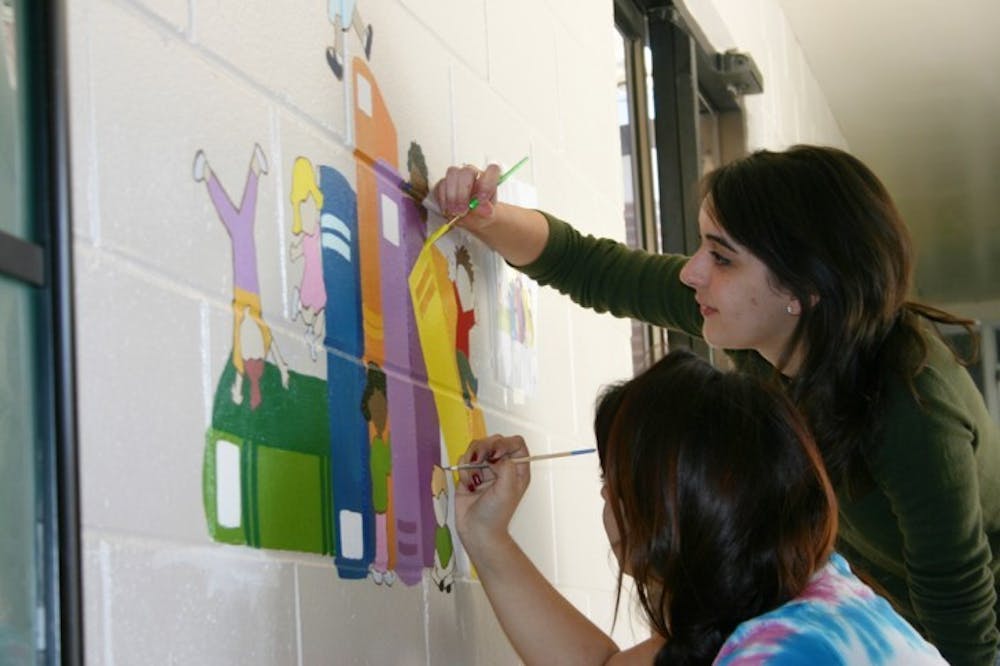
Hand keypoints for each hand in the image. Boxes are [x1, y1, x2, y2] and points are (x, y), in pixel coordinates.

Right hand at [433, 163, 500, 230]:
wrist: (472, 216)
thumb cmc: (482, 211)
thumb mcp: (487, 214)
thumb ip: (487, 210)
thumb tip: (485, 209)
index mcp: (488, 178)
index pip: (492, 169)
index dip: (487, 184)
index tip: (482, 200)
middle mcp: (473, 173)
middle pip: (467, 172)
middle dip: (463, 193)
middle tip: (463, 210)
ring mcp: (457, 176)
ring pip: (452, 175)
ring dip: (452, 196)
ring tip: (455, 212)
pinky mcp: (443, 183)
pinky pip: (440, 185)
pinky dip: (443, 200)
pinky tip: (448, 210)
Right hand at [454, 434, 530, 554]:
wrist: (476, 531)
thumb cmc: (496, 515)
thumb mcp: (507, 489)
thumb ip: (506, 467)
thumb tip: (495, 455)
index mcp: (517, 469)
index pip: (515, 443)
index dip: (505, 443)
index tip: (495, 453)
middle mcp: (502, 466)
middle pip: (494, 440)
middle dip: (484, 447)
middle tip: (479, 460)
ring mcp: (485, 469)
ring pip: (477, 447)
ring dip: (471, 458)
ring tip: (472, 476)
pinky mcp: (469, 473)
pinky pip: (464, 459)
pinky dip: (463, 469)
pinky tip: (468, 484)